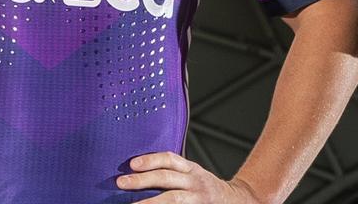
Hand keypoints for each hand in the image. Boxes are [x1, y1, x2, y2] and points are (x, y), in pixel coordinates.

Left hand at [118, 152, 261, 202]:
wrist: (236, 200)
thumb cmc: (203, 186)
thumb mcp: (191, 173)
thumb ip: (171, 171)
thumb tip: (135, 169)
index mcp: (191, 168)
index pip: (170, 159)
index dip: (151, 160)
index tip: (132, 164)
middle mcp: (195, 182)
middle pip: (167, 179)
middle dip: (142, 180)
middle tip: (121, 182)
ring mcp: (198, 198)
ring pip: (173, 200)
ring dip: (151, 202)